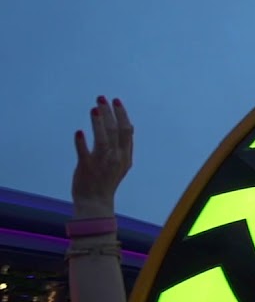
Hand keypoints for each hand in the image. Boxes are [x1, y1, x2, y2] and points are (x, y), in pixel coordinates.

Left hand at [71, 97, 132, 217]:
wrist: (95, 202)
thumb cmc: (106, 181)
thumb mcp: (121, 164)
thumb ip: (124, 146)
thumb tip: (128, 124)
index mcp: (125, 156)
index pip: (126, 131)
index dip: (122, 115)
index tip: (116, 102)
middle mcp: (116, 158)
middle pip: (115, 131)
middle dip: (110, 113)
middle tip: (102, 98)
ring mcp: (102, 162)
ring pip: (102, 139)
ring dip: (98, 123)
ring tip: (94, 109)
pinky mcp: (87, 167)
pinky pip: (84, 153)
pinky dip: (81, 143)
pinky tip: (79, 132)